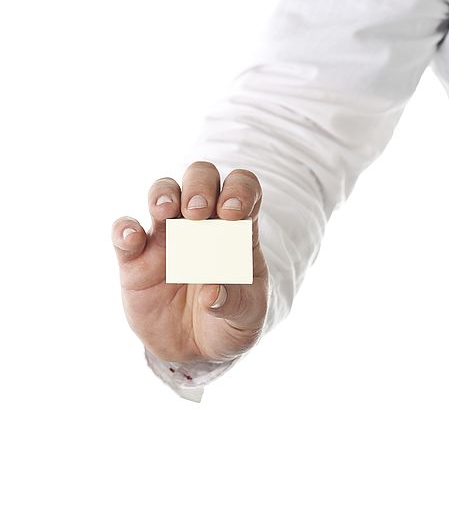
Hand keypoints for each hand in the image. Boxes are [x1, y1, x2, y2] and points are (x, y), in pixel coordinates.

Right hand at [111, 161, 268, 362]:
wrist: (197, 349)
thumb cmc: (231, 321)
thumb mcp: (247, 318)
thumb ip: (235, 303)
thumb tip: (211, 293)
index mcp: (237, 229)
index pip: (243, 187)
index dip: (239, 189)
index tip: (233, 212)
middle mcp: (202, 224)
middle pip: (200, 177)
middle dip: (199, 185)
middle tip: (198, 212)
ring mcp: (168, 238)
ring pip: (162, 192)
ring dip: (163, 194)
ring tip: (165, 211)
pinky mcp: (136, 260)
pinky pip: (125, 232)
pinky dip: (124, 229)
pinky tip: (132, 238)